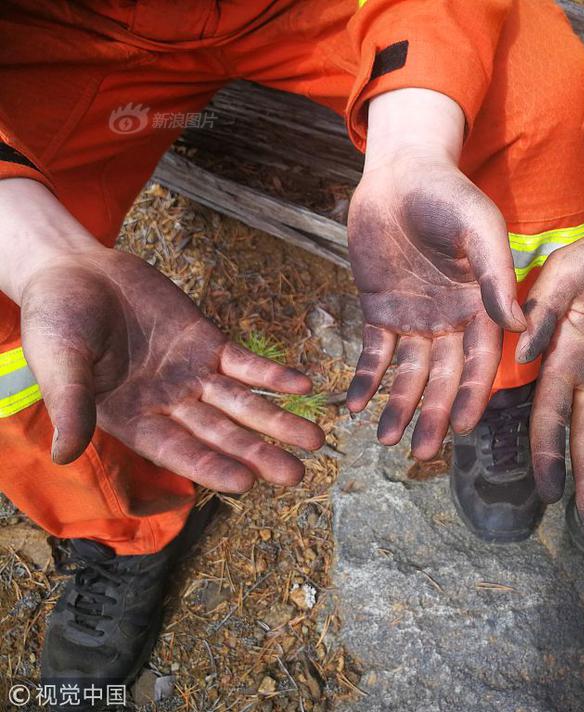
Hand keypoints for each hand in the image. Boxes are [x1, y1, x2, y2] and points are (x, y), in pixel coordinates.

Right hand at [2, 184, 324, 492]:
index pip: (178, 452)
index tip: (247, 483)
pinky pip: (246, 364)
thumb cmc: (56, 320)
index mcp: (132, 421)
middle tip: (297, 475)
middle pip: (221, 434)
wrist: (75, 270)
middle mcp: (169, 406)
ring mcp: (192, 375)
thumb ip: (70, 404)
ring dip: (278, 421)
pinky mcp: (208, 343)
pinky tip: (304, 386)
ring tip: (315, 440)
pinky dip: (274, 375)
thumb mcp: (60, 362)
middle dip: (259, 453)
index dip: (211, 467)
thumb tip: (63, 453)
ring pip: (242, 404)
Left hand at [346, 89, 524, 459]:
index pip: (481, 361)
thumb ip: (495, 274)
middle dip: (434, 414)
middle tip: (420, 452)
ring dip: (399, 406)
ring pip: (409, 373)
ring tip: (387, 440)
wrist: (400, 173)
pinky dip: (365, 379)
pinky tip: (355, 406)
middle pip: (445, 378)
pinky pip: (373, 353)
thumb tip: (517, 325)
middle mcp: (450, 321)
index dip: (474, 395)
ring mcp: (415, 319)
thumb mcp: (478, 229)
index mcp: (481, 306)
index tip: (465, 429)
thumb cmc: (449, 195)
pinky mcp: (380, 311)